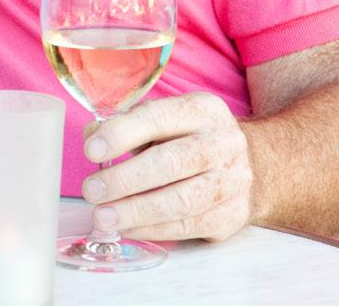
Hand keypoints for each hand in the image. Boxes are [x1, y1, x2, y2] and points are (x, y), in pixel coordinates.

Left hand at [81, 92, 252, 241]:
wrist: (247, 164)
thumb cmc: (189, 139)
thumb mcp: (164, 120)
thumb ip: (127, 125)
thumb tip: (92, 137)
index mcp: (203, 110)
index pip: (159, 117)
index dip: (123, 134)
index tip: (92, 150)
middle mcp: (223, 142)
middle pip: (172, 162)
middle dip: (125, 179)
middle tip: (92, 190)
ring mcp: (233, 181)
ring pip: (181, 201)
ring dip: (135, 210)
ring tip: (103, 216)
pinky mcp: (232, 215)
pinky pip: (187, 227)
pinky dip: (151, 229)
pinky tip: (126, 227)